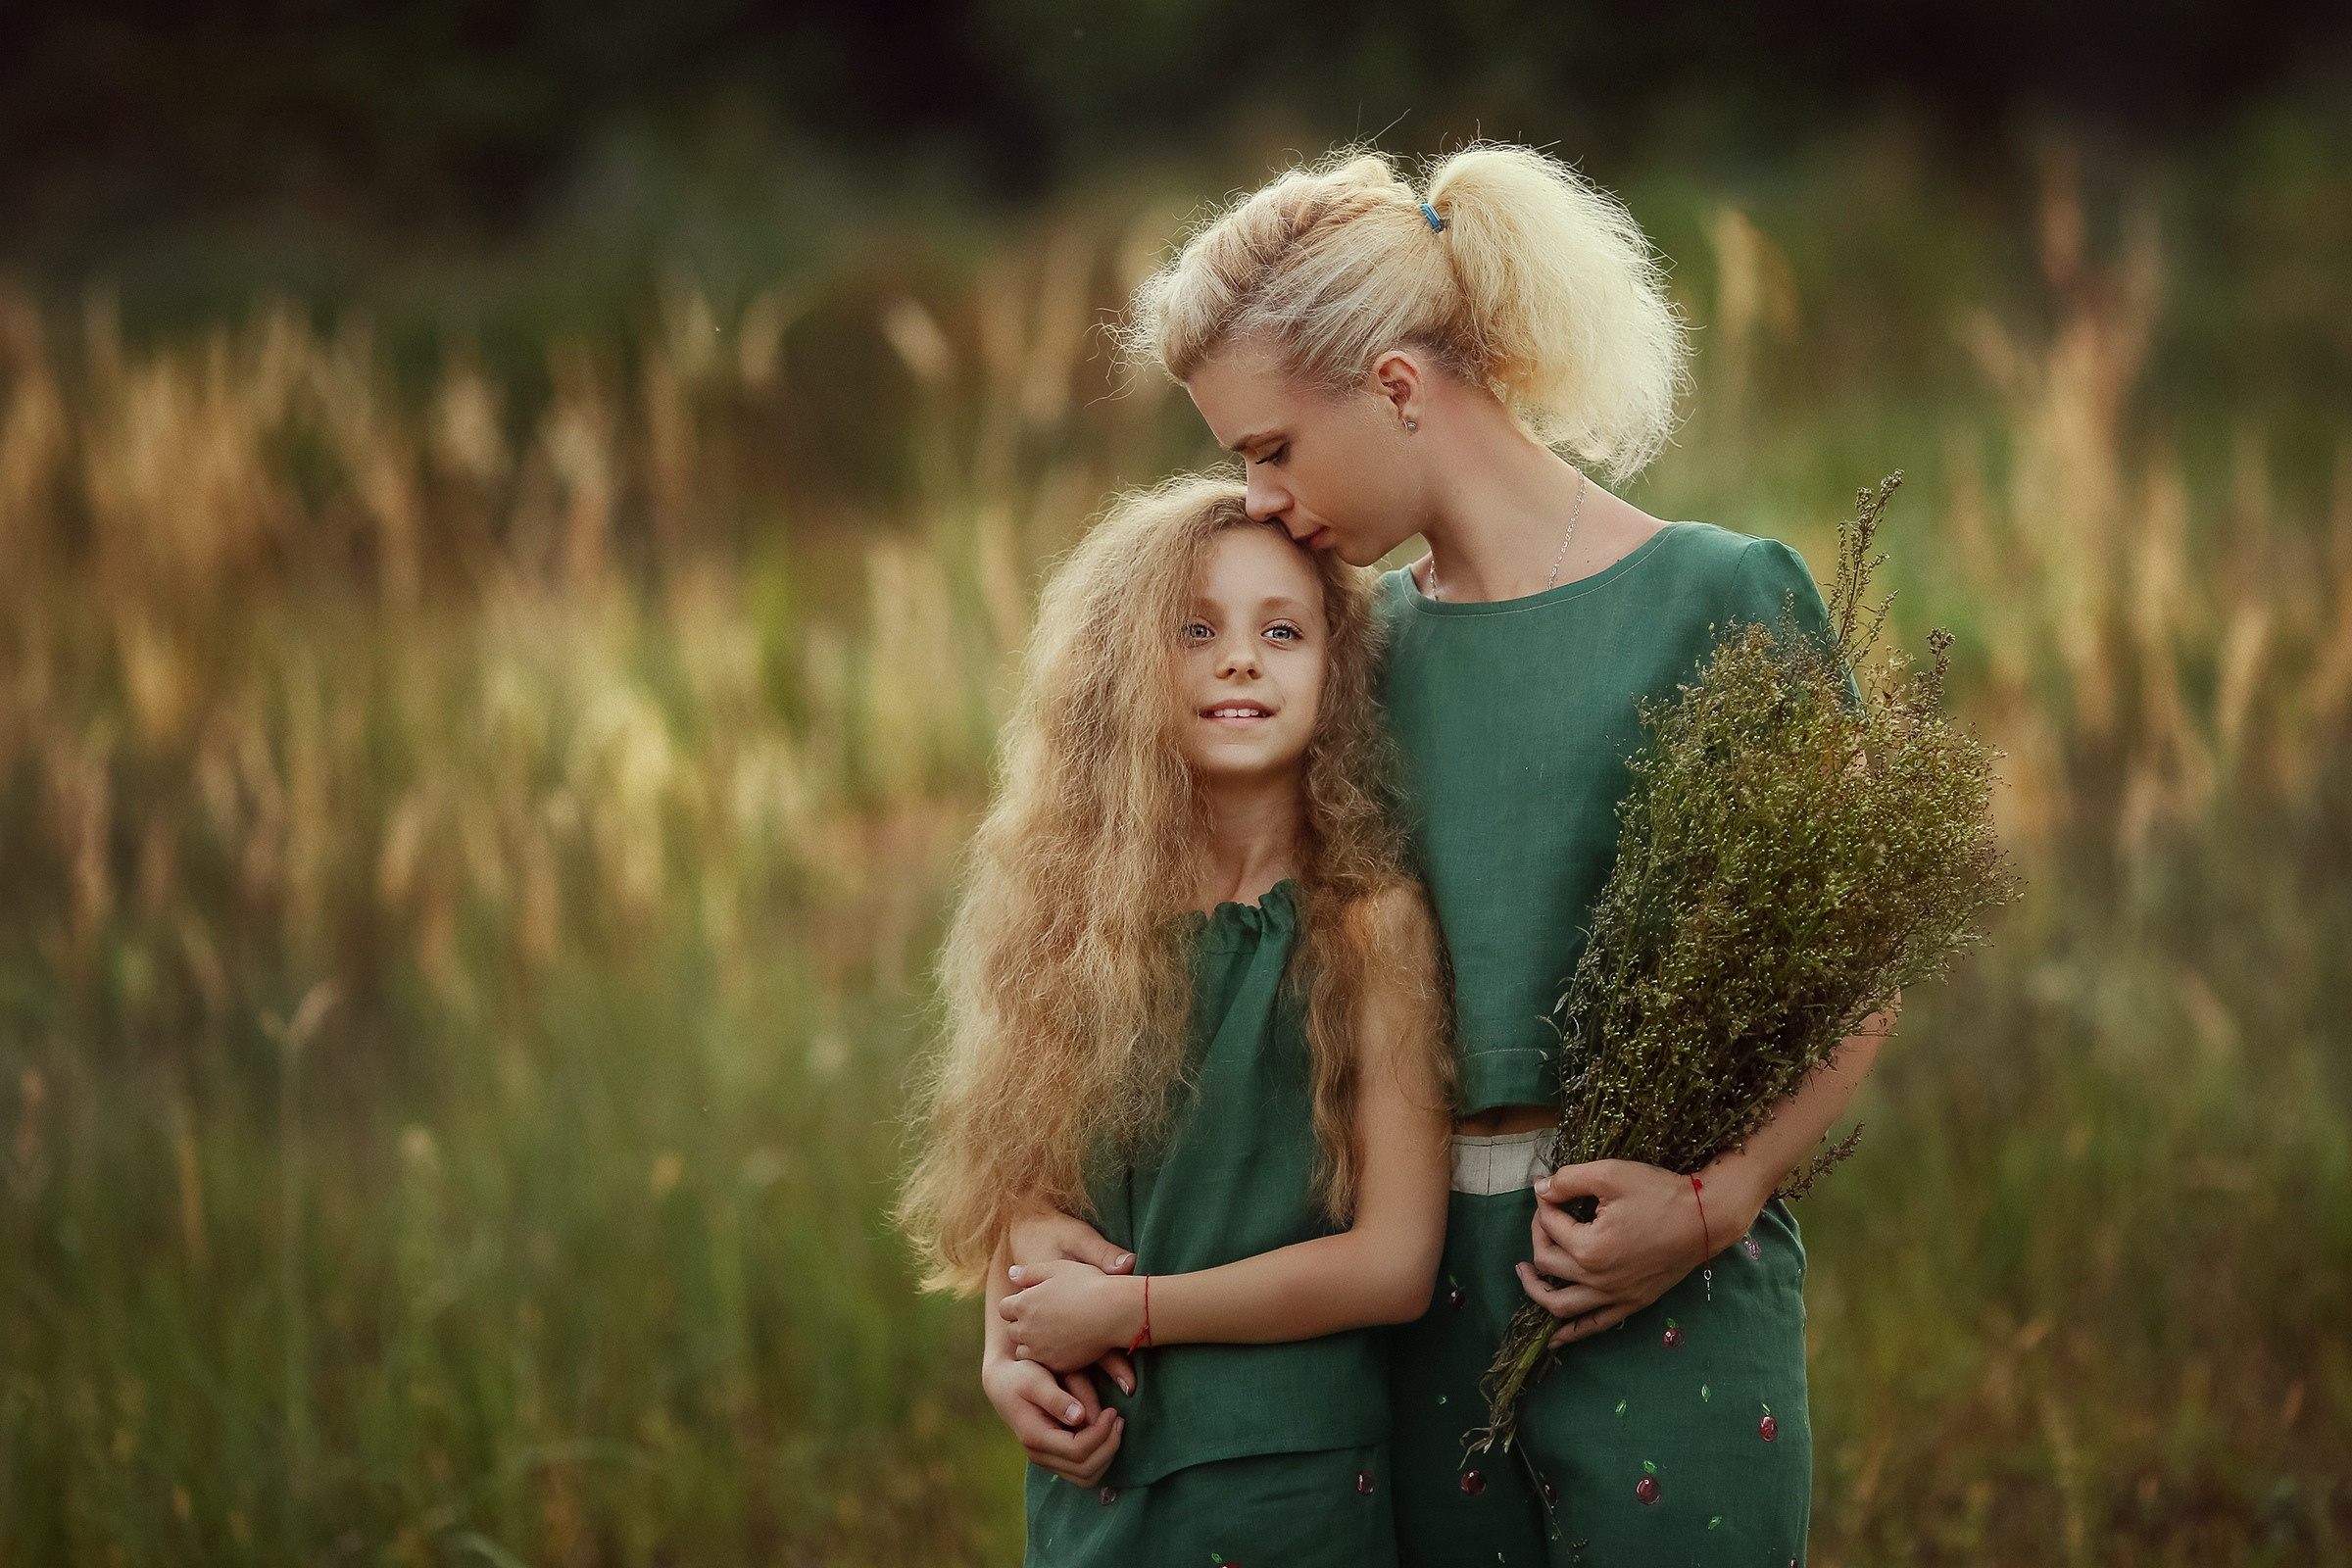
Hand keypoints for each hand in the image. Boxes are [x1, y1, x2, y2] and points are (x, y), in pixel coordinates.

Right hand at [981, 1344, 1122, 1484]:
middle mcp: (1039, 1456)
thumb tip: (1079, 1417)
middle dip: (1109, 1446)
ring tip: (1116, 1425)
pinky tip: (1105, 1433)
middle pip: (1086, 1470)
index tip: (1112, 1411)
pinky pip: (1083, 1472)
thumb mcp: (1036, 1379)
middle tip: (1118, 1418)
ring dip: (1107, 1454)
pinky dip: (1100, 1457)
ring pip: (1087, 1477)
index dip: (1101, 1434)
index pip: (1077, 1451)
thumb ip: (1056, 1398)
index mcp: (1035, 1437)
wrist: (1004, 1385)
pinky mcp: (1054, 1459)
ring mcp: (1046, 1461)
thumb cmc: (1021, 1376)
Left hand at [1008, 1207, 1138, 1394]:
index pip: (1004, 1309)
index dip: (1016, 1305)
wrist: (1113, 1312)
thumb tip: (1011, 1273)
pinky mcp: (1056, 1365)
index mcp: (1023, 1303)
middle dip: (1022, 1325)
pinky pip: (1044, 1365)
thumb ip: (1030, 1272)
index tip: (1030, 1303)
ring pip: (1024, 1351)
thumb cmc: (1087, 1284)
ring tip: (1052, 1335)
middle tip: (1042, 1319)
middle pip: (1012, 1331)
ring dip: (1032, 1344)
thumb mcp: (1057, 1268)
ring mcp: (1040, 1350)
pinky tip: (1064, 1346)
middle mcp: (1026, 1329)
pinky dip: (1049, 1357)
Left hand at [1517, 1158, 1759, 1347]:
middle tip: (1545, 1217)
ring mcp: (1615, 1296)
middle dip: (1538, 1236)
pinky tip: (1555, 1338)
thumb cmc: (1659, 1193)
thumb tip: (1540, 1189)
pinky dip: (1571, 1332)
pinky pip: (1594, 1325)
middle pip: (1547, 1263)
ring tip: (1524, 1274)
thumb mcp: (1610, 1174)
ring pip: (1562, 1306)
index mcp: (1589, 1248)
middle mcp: (1598, 1280)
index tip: (1551, 1191)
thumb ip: (1568, 1180)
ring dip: (1537, 1291)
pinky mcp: (1632, 1303)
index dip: (1544, 1205)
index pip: (1549, 1227)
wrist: (1705, 1217)